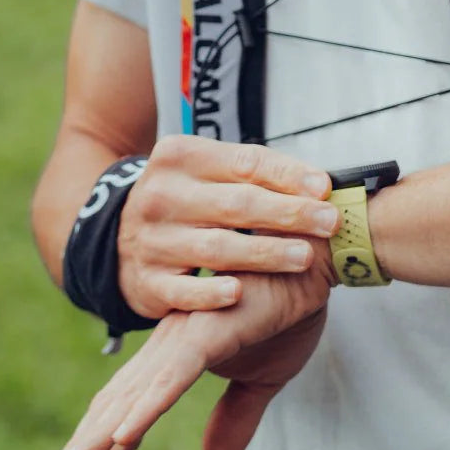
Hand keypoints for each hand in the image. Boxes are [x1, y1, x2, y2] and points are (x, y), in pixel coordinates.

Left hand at [43, 266, 331, 449]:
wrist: (315, 260)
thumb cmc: (288, 306)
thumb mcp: (266, 378)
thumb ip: (236, 417)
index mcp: (180, 354)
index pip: (135, 408)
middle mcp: (171, 345)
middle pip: (118, 403)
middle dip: (85, 446)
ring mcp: (186, 338)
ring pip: (133, 396)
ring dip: (97, 438)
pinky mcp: (208, 333)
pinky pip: (171, 378)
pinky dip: (145, 409)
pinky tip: (121, 438)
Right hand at [116, 136, 338, 318]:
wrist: (119, 237)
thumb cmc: (188, 200)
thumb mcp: (211, 173)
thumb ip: (258, 174)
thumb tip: (320, 186)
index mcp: (181, 156)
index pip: (245, 163)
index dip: (288, 175)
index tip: (324, 188)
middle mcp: (161, 194)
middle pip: (237, 204)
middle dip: (289, 213)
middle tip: (329, 222)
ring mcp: (151, 239)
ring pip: (216, 247)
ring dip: (264, 253)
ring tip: (304, 257)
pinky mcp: (146, 281)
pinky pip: (182, 290)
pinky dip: (209, 293)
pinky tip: (238, 293)